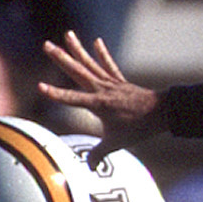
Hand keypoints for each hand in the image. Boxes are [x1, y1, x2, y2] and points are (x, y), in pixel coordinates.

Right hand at [39, 33, 160, 150]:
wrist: (163, 113)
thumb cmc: (139, 128)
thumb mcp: (117, 143)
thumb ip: (99, 153)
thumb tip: (88, 167)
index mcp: (98, 104)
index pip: (72, 99)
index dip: (56, 95)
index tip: (39, 88)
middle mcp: (102, 89)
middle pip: (77, 71)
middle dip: (61, 58)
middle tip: (45, 44)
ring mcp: (111, 83)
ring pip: (90, 64)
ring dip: (78, 49)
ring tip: (67, 34)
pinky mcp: (119, 82)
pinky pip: (109, 66)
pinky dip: (102, 54)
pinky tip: (96, 42)